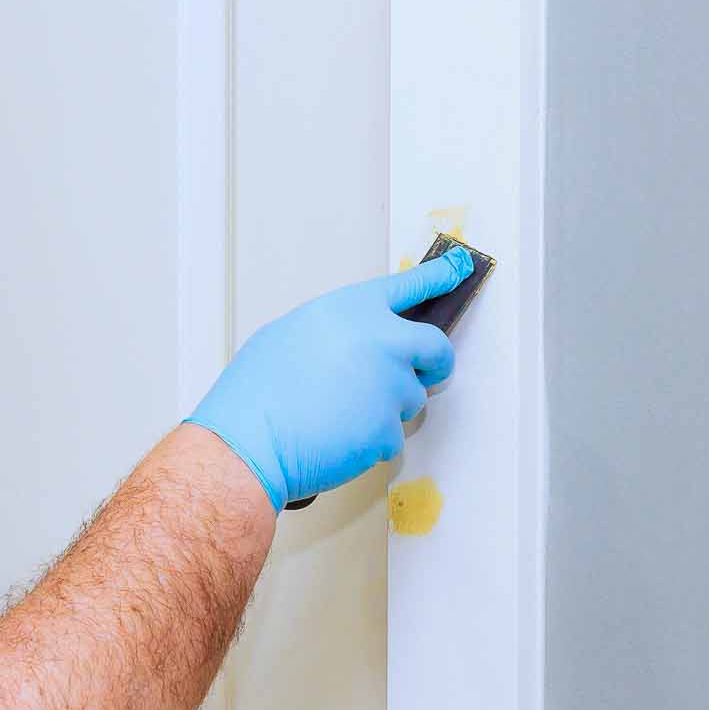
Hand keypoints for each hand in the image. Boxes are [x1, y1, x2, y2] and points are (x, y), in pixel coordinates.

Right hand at [184, 250, 467, 512]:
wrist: (250, 441)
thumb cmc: (258, 389)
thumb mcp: (290, 332)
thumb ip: (337, 331)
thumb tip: (355, 344)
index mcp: (353, 309)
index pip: (409, 285)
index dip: (438, 276)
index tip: (458, 269)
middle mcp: (382, 340)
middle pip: (435, 346)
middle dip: (434, 361)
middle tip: (423, 371)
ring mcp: (390, 386)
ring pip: (411, 397)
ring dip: (387, 406)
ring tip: (340, 413)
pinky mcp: (389, 428)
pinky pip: (390, 434)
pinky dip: (369, 440)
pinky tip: (335, 437)